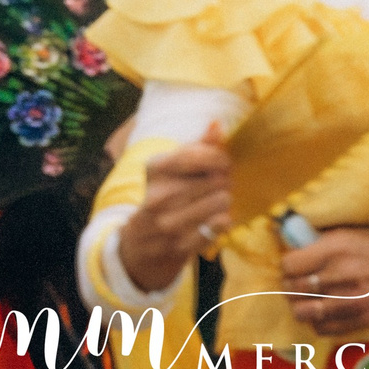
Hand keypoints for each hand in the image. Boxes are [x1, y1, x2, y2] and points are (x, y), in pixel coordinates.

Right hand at [116, 123, 231, 294]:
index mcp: (155, 169)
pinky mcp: (182, 244)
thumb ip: (199, 145)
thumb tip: (217, 124)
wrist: (144, 241)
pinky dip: (223, 220)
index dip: (219, 157)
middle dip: (223, 180)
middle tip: (216, 185)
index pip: (198, 155)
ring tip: (214, 202)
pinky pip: (221, 224)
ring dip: (224, 200)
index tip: (222, 163)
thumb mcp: (174, 166)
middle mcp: (159, 196)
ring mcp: (169, 223)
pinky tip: (214, 219)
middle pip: (216, 179)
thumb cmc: (166, 194)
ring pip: (222, 201)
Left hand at [281, 229, 368, 333]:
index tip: (292, 264)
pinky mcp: (361, 320)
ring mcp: (351, 301)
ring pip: (304, 312)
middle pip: (293, 289)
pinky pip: (323, 329)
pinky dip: (317, 323)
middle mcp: (341, 274)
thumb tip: (294, 246)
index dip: (287, 265)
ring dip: (299, 306)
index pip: (290, 264)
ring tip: (304, 299)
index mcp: (337, 247)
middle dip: (289, 286)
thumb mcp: (352, 232)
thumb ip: (322, 242)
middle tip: (294, 282)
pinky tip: (322, 313)